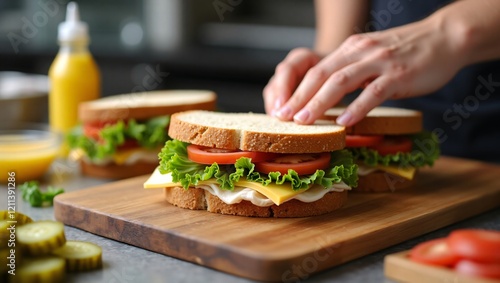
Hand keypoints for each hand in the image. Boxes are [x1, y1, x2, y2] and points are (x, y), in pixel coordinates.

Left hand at [263, 18, 464, 125]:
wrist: (444, 37)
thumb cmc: (407, 52)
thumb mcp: (372, 56)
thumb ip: (352, 72)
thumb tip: (331, 95)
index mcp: (350, 49)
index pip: (315, 70)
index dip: (296, 90)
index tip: (282, 109)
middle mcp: (360, 53)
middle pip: (321, 75)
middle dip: (299, 97)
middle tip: (283, 117)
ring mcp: (379, 63)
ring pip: (341, 82)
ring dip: (319, 102)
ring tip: (304, 121)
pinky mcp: (398, 75)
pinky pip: (373, 92)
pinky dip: (357, 107)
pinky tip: (345, 122)